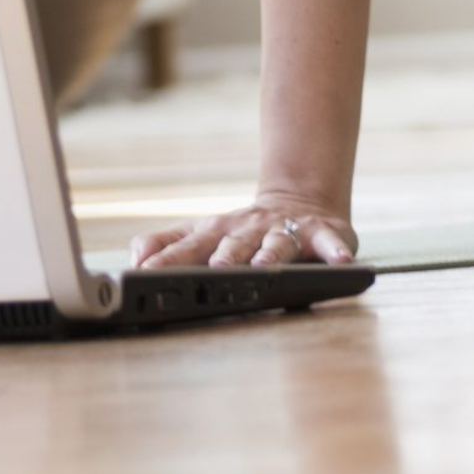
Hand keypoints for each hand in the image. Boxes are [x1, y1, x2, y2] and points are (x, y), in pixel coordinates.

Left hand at [127, 189, 357, 269]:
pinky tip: (340, 262)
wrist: (298, 201)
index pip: (187, 247)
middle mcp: (249, 231)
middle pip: (234, 244)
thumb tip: (134, 256)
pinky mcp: (320, 233)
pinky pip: (329, 243)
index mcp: (218, 233)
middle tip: (216, 270)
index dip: (167, 259)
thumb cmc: (243, 230)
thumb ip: (168, 243)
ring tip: (265, 266)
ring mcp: (285, 230)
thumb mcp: (204, 233)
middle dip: (226, 257)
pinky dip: (334, 251)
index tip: (145, 273)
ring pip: (277, 243)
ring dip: (271, 254)